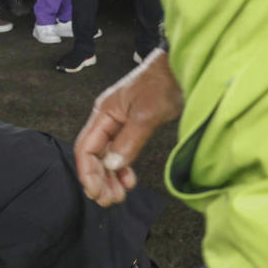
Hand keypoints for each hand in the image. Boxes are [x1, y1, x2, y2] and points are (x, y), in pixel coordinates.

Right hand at [74, 49, 182, 206]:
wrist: (181, 67)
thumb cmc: (162, 83)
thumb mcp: (147, 114)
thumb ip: (128, 141)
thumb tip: (113, 166)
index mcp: (103, 113)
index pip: (86, 148)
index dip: (88, 173)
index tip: (97, 192)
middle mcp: (106, 120)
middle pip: (94, 156)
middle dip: (99, 179)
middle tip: (110, 200)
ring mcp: (119, 124)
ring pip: (107, 157)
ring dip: (110, 177)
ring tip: (119, 195)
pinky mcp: (132, 127)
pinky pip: (120, 152)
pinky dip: (123, 168)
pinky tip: (129, 179)